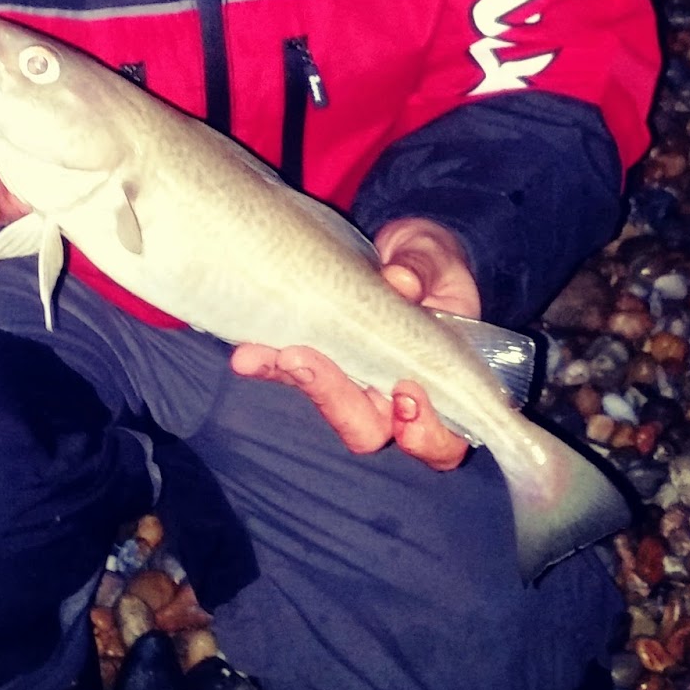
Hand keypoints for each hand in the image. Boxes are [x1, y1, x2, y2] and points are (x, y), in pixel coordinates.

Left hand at [228, 216, 478, 470]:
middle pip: (370, 430)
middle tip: (305, 362)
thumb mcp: (436, 258)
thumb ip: (424, 269)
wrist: (397, 251)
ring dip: (295, 382)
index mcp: (443, 384)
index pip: (443, 438)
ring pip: (327, 406)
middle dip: (338, 404)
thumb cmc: (431, 264)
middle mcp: (394, 397)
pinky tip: (246, 354)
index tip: (407, 394)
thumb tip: (401, 281)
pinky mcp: (317, 362)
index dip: (426, 430)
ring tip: (258, 355)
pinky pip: (291, 373)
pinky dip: (267, 365)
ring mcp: (353, 383)